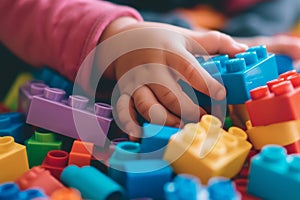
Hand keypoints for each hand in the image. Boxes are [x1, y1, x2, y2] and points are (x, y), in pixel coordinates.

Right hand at [98, 17, 247, 139]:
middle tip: (203, 119)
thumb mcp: (187, 37)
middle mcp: (152, 68)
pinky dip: (131, 125)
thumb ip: (216, 42)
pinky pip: (124, 111)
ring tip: (180, 127)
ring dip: (165, 121)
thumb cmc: (162, 41)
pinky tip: (140, 135)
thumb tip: (242, 51)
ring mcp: (136, 82)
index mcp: (170, 52)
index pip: (190, 70)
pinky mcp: (124, 92)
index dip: (207, 85)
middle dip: (189, 111)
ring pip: (148, 106)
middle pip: (170, 95)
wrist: (125, 39)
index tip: (221, 96)